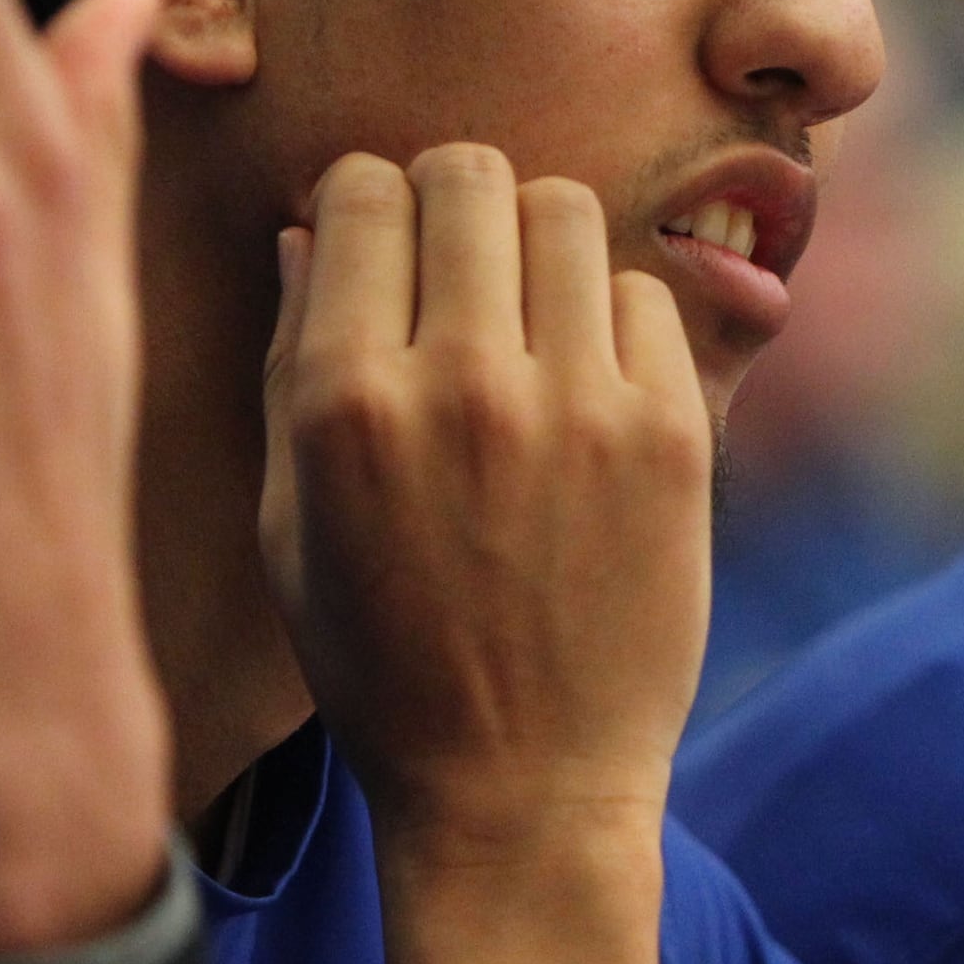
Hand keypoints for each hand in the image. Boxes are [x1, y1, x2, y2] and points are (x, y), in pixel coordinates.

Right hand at [260, 144, 710, 963]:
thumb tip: (308, 231)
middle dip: (451, 205)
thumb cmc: (383, 661)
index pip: (360, 192)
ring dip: (536, 248)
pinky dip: (611, 324)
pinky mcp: (673, 435)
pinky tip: (587, 392)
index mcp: (344, 402)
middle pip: (468, 173)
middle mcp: (461, 384)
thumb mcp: (291, 523)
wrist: (520, 790)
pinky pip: (643, 295)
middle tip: (456, 272)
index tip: (379, 249)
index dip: (365, 205)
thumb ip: (291, 364)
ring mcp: (579, 406)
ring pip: (564, 209)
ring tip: (526, 321)